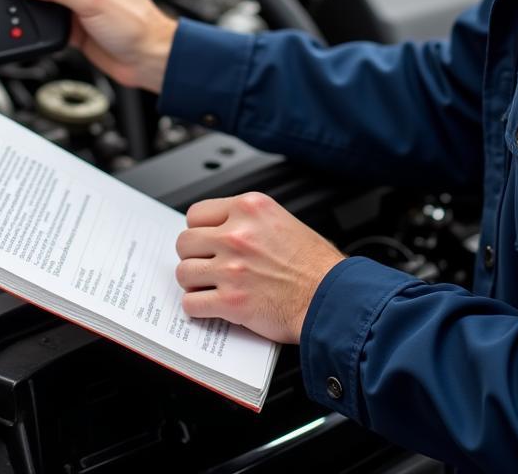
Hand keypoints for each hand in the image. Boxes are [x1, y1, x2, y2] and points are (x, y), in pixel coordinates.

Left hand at [175, 192, 344, 343]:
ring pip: (184, 272)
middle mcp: (238, 235)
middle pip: (185, 242)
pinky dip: (198, 307)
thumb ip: (248, 221)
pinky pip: (192, 303)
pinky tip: (211, 305)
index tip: (203, 240)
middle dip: (193, 256)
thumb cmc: (316, 265)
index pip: (196, 214)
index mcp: (250, 209)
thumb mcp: (282, 222)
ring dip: (194, 282)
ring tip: (209, 286)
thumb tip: (219, 229)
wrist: (333, 297)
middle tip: (205, 265)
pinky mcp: (231, 301)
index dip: (198, 230)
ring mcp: (232, 268)